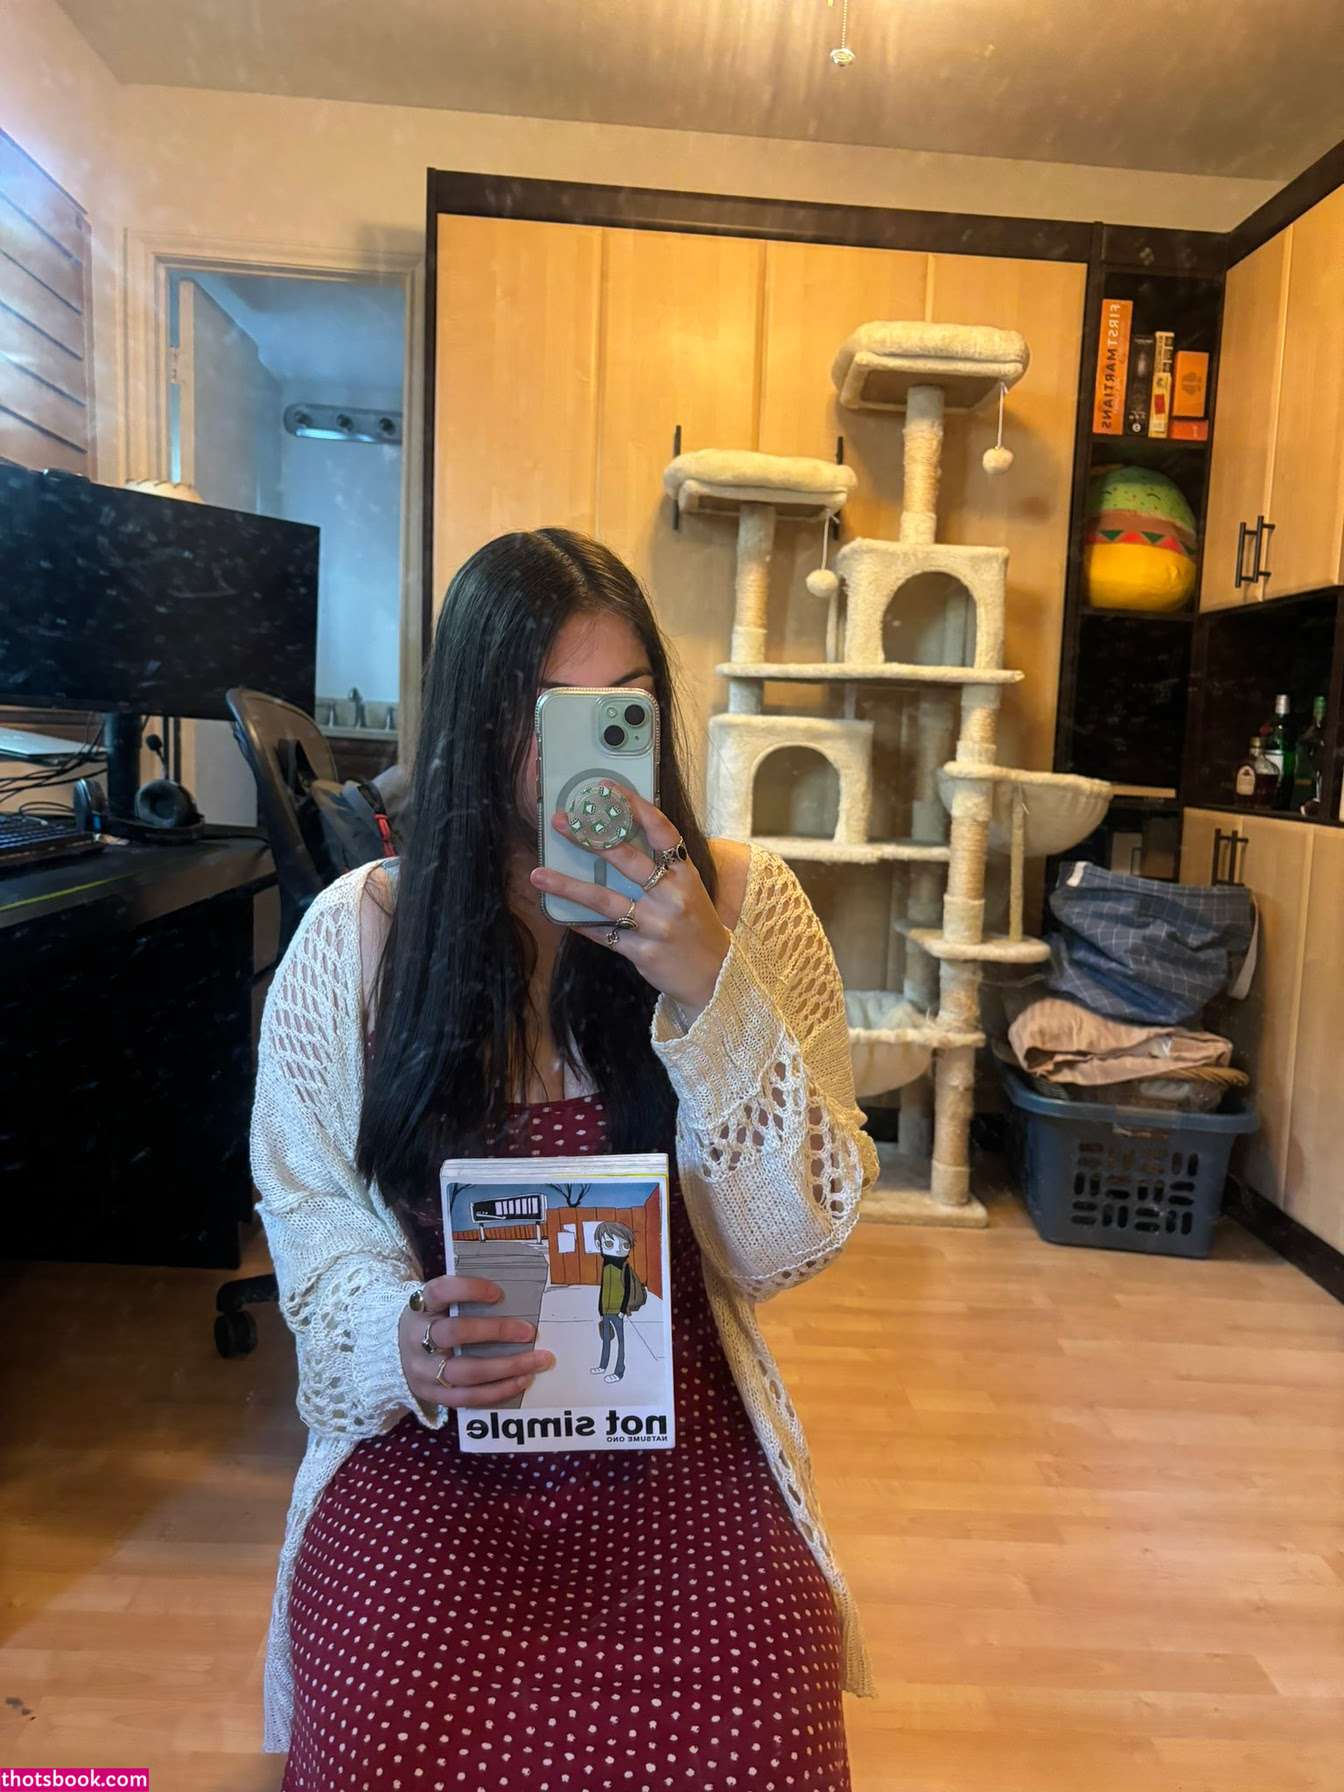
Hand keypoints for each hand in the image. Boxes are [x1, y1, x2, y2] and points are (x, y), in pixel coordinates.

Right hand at [399, 1275, 555, 1409]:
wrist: (394, 1353)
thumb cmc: (431, 1322)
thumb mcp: (437, 1304)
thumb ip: (465, 1300)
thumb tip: (516, 1298)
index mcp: (420, 1306)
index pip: (441, 1291)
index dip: (469, 1289)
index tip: (498, 1292)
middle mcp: (417, 1337)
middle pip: (455, 1333)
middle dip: (496, 1331)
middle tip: (529, 1331)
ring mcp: (422, 1370)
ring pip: (466, 1371)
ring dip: (507, 1367)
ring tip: (537, 1360)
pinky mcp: (431, 1394)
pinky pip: (468, 1398)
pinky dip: (498, 1390)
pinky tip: (522, 1380)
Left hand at [529, 785, 730, 1012]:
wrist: (716, 975)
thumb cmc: (697, 926)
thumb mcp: (690, 890)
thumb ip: (661, 867)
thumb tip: (616, 838)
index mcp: (685, 874)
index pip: (661, 831)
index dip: (635, 807)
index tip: (607, 788)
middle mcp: (671, 897)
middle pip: (627, 860)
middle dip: (591, 838)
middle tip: (561, 822)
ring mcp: (656, 925)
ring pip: (605, 900)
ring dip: (569, 886)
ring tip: (538, 875)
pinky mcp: (642, 952)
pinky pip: (604, 934)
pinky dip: (581, 923)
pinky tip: (558, 913)